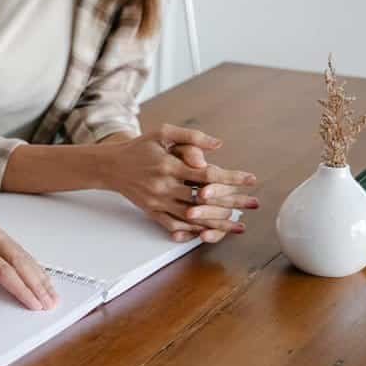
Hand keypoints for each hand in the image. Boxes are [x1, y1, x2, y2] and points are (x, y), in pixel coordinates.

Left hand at [0, 198, 57, 310]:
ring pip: (23, 255)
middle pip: (19, 261)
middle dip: (37, 284)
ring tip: (51, 294)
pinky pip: (20, 250)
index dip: (19, 287)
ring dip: (39, 275)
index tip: (32, 302)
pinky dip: (33, 265)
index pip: (2, 269)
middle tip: (49, 302)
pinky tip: (41, 278)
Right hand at [100, 125, 257, 242]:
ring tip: (239, 226)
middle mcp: (164, 187)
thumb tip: (218, 145)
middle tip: (254, 204)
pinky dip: (193, 232)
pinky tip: (210, 233)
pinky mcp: (151, 212)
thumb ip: (191, 136)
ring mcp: (157, 202)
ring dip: (218, 223)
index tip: (251, 180)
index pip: (207, 175)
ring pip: (192, 218)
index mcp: (169, 166)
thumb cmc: (139, 147)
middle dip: (233, 203)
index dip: (231, 178)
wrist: (111, 166)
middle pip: (204, 200)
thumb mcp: (163, 133)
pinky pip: (174, 226)